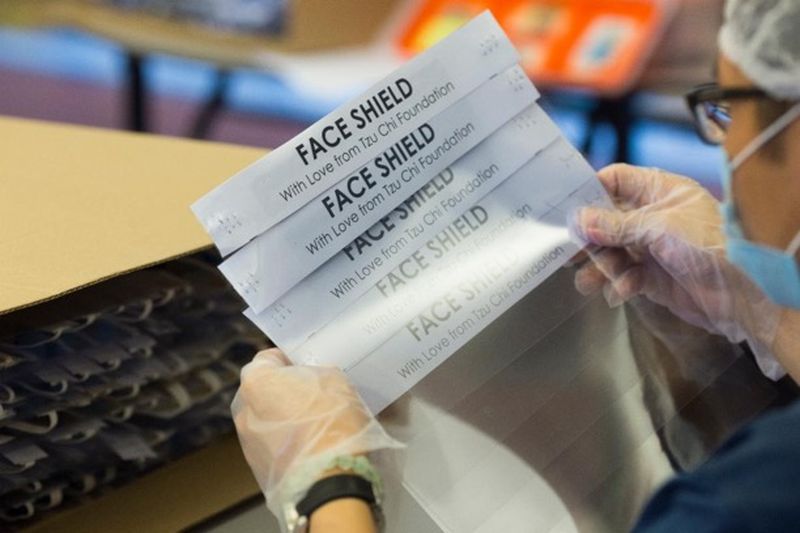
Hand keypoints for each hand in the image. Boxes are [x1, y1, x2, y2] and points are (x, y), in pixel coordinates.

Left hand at [231, 348, 400, 519]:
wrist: (329, 480)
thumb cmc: (331, 421)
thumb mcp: (334, 379)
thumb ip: (314, 373)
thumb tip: (312, 380)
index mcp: (256, 381)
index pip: (268, 359)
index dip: (289, 361)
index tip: (307, 367)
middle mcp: (244, 410)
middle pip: (264, 391)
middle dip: (285, 391)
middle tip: (314, 396)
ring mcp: (247, 442)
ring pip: (267, 420)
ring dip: (285, 419)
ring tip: (315, 426)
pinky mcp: (257, 469)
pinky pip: (272, 445)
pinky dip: (287, 443)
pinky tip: (311, 447)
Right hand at [570, 164, 783, 376]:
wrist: (741, 294)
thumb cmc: (711, 246)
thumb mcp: (658, 228)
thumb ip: (616, 225)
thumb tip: (580, 221)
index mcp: (660, 191)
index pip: (615, 180)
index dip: (589, 191)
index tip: (565, 206)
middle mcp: (653, 216)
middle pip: (606, 220)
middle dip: (588, 238)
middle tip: (567, 250)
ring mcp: (651, 246)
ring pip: (611, 252)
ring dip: (599, 267)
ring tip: (588, 281)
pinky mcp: (651, 275)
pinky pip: (623, 276)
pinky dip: (618, 285)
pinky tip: (620, 292)